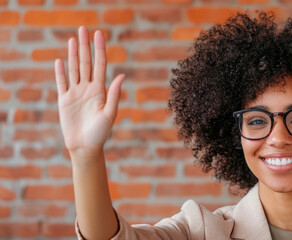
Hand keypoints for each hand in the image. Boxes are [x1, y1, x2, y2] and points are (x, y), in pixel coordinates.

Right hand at [55, 26, 123, 156]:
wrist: (85, 148)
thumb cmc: (101, 133)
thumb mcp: (109, 114)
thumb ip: (114, 94)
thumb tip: (121, 75)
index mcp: (100, 90)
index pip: (100, 65)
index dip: (99, 49)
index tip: (99, 34)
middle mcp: (88, 88)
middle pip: (86, 63)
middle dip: (85, 46)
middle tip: (83, 28)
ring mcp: (75, 93)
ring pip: (74, 69)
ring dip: (73, 54)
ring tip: (73, 40)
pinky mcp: (64, 101)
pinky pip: (61, 83)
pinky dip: (60, 72)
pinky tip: (60, 61)